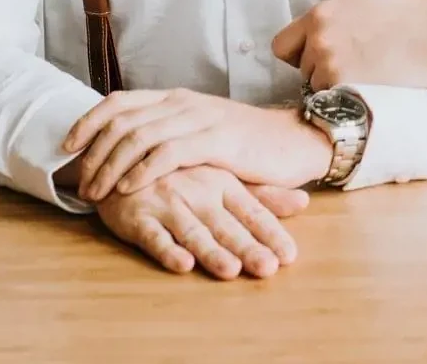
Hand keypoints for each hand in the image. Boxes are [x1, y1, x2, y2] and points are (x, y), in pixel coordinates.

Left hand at [62, 89, 332, 200]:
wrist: (295, 140)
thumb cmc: (246, 144)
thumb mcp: (201, 133)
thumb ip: (168, 137)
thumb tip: (126, 154)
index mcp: (175, 99)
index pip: (119, 101)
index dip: (88, 122)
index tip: (66, 146)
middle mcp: (182, 103)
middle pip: (122, 120)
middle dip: (93, 152)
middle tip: (80, 182)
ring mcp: (199, 118)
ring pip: (139, 136)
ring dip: (111, 166)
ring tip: (96, 192)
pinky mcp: (216, 139)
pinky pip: (168, 153)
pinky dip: (143, 170)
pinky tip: (129, 188)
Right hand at [94, 165, 306, 279]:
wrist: (122, 155)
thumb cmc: (180, 173)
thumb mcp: (223, 178)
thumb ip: (261, 195)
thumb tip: (305, 201)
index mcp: (222, 182)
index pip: (251, 211)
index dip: (270, 233)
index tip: (289, 256)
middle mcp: (198, 192)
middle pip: (226, 225)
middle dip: (247, 247)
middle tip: (268, 268)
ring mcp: (167, 203)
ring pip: (193, 231)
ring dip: (211, 251)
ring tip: (231, 270)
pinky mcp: (137, 216)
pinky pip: (152, 235)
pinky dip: (167, 249)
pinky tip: (181, 263)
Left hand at [273, 0, 426, 89]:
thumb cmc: (410, 19)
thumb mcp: (363, 5)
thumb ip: (335, 19)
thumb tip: (318, 32)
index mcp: (321, 13)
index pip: (281, 45)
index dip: (299, 57)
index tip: (319, 62)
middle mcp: (318, 35)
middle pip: (301, 70)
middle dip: (321, 74)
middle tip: (356, 72)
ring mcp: (328, 60)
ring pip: (316, 89)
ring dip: (335, 90)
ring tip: (368, 79)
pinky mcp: (343, 82)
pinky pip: (331, 102)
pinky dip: (346, 101)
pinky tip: (370, 89)